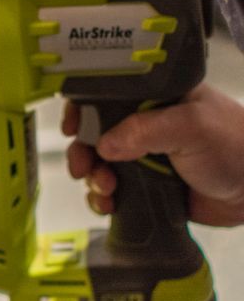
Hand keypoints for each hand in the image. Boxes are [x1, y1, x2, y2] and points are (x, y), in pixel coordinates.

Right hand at [62, 84, 243, 226]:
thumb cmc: (236, 146)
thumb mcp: (192, 126)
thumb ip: (146, 130)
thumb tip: (104, 144)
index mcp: (154, 99)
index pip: (107, 95)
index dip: (83, 109)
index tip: (72, 127)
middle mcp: (144, 125)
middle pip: (94, 134)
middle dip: (82, 152)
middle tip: (83, 168)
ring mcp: (143, 157)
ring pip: (99, 165)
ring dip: (93, 179)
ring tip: (105, 190)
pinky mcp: (144, 187)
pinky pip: (112, 192)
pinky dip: (103, 199)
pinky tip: (108, 205)